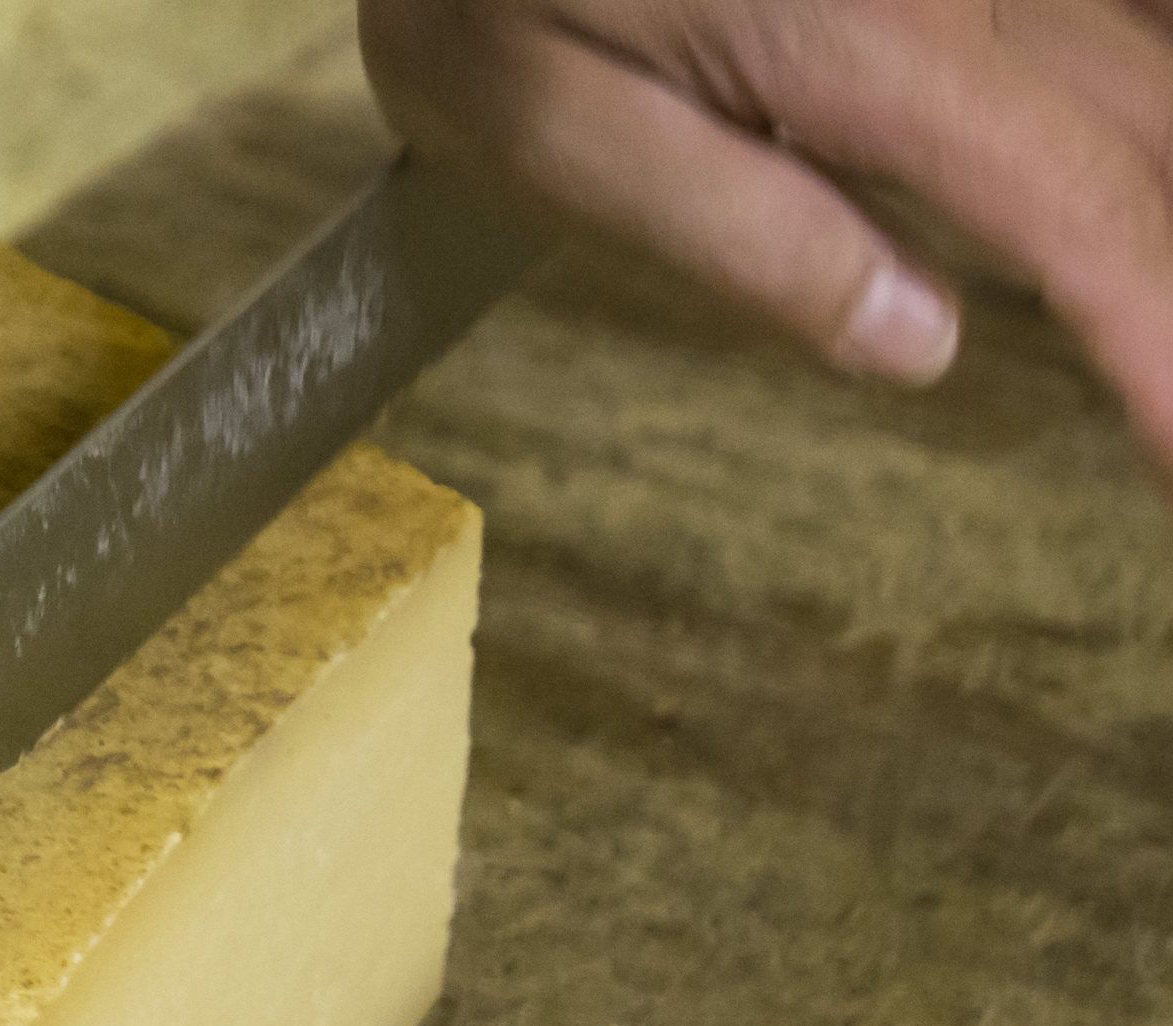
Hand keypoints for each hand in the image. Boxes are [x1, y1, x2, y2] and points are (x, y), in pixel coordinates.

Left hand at [359, 0, 1172, 461]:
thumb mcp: (561, 131)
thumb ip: (747, 237)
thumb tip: (919, 344)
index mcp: (872, 51)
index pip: (1077, 212)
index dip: (1161, 342)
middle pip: (1145, 135)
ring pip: (1146, 64)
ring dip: (1163, 187)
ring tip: (1156, 311)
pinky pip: (1094, 12)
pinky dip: (1137, 93)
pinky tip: (1134, 145)